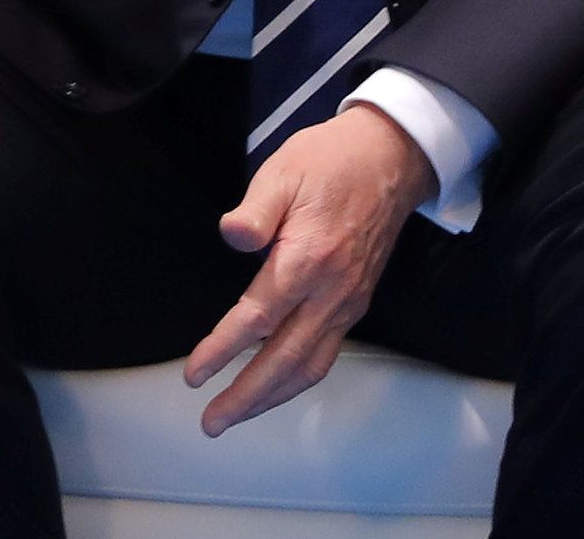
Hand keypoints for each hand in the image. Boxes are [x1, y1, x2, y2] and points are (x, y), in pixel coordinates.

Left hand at [183, 105, 437, 436]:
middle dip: (246, 396)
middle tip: (210, 422)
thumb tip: (233, 236)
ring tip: (235, 416)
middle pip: (284, 359)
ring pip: (309, 365)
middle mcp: (331, 291)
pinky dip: (297, 379)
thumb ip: (255, 211)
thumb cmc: (327, 162)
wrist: (390, 160)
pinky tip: (273, 387)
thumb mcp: (282, 171)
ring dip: (272, 397)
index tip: (194, 374)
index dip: (223, 350)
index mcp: (307, 259)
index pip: (257, 318)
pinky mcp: (355, 303)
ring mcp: (348, 302)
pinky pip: (325, 354)